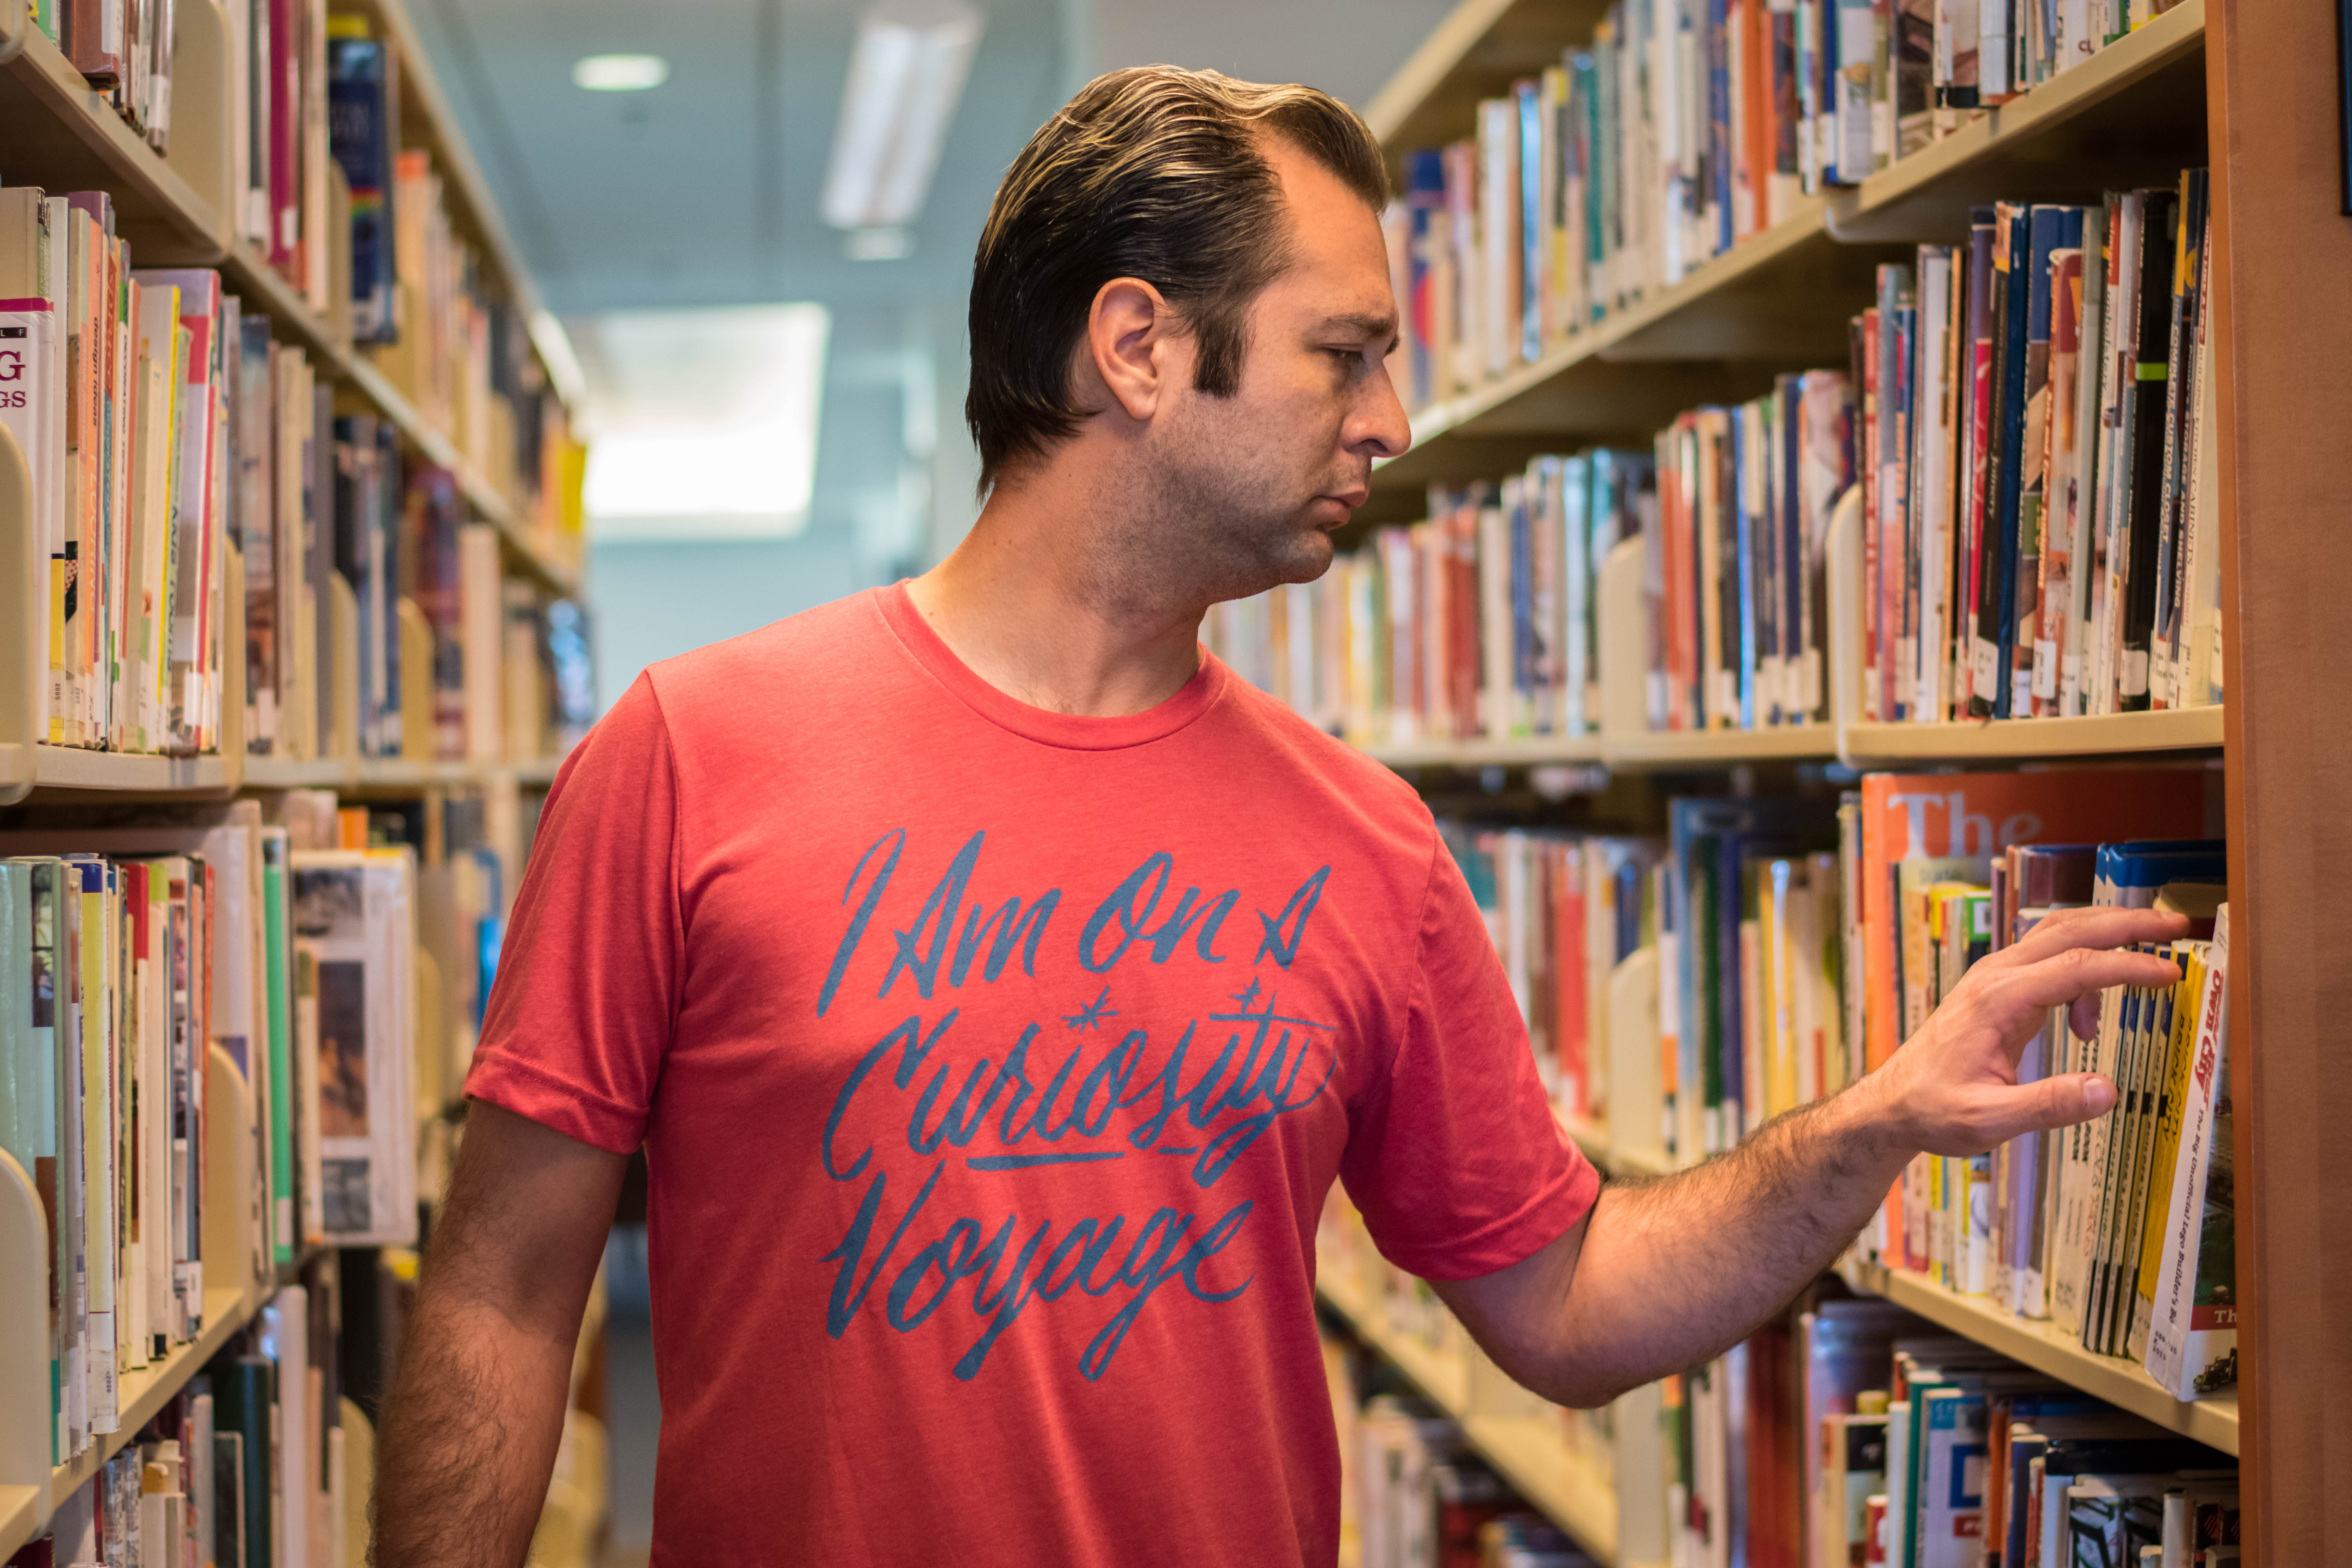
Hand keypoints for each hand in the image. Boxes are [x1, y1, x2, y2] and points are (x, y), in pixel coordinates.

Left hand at [1866, 905, 2190, 1156]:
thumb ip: (2048, 1106)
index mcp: (1997, 999)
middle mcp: (1996, 976)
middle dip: (2125, 925)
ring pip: (2059, 936)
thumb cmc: (1934, 1110)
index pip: (2075, 968)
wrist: (1893, 1104)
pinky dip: (2084, 977)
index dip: (2127, 967)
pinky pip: (2050, 962)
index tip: (2172, 973)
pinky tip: (2086, 1028)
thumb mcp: (1988, 1120)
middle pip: (2068, 931)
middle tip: (2176, 927)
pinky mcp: (1999, 989)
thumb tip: (2107, 1091)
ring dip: (2107, 936)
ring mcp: (1996, 978)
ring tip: (2155, 955)